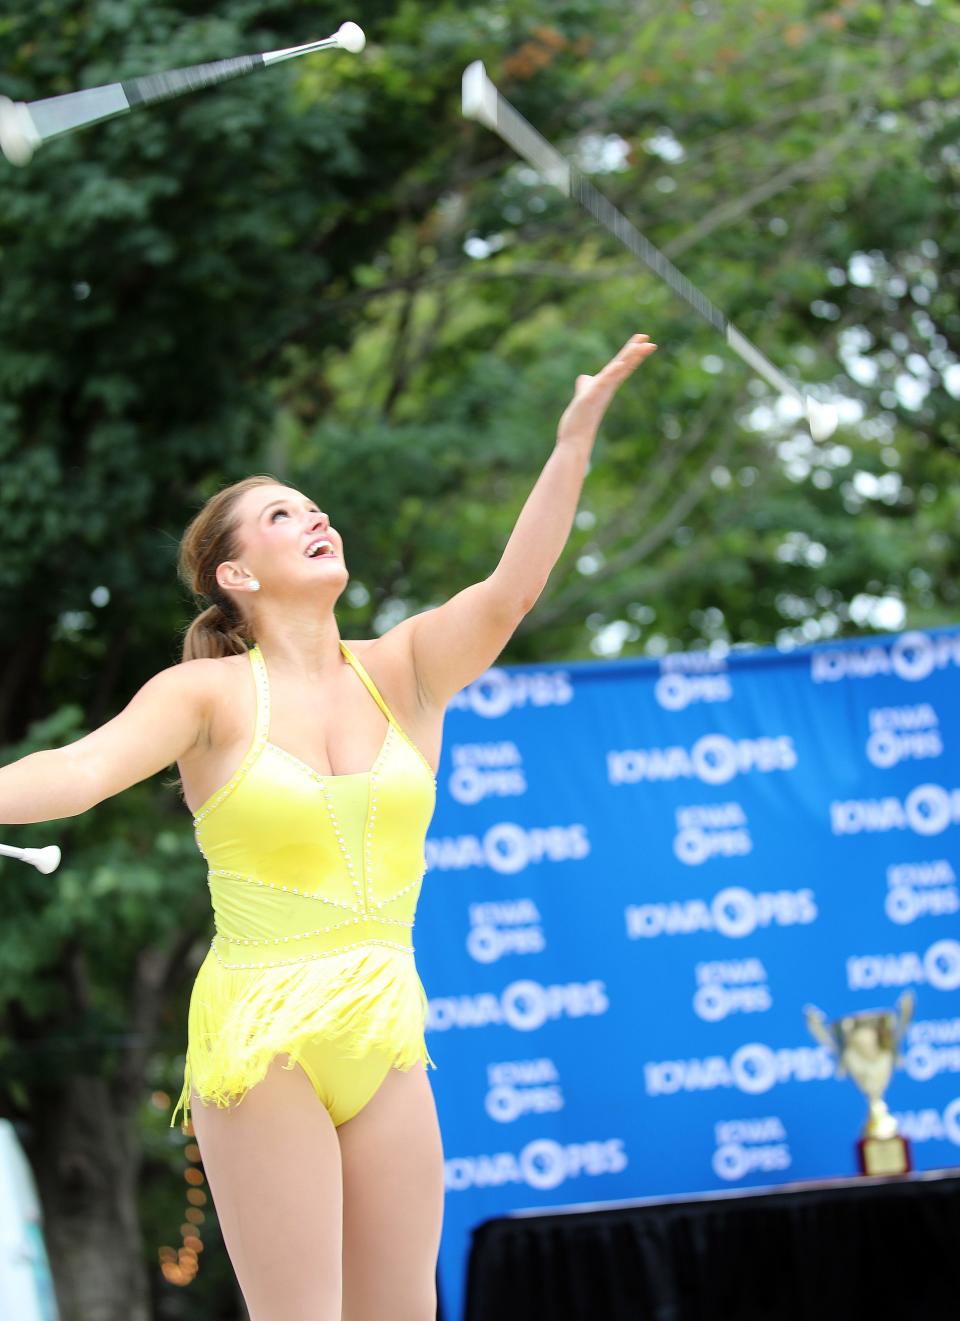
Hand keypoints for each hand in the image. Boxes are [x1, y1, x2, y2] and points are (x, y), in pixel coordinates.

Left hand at [556, 333, 657, 449]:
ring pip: (618, 372)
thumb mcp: (584, 394)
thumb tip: (584, 377)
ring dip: (629, 358)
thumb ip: (586, 384)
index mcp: (606, 384)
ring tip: (640, 346)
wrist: (575, 437)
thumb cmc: (580, 418)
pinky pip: (603, 383)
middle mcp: (607, 387)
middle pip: (625, 365)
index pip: (622, 364)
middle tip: (650, 341)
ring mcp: (601, 392)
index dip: (632, 351)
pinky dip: (611, 373)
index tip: (642, 338)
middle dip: (636, 353)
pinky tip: (618, 364)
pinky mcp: (591, 398)